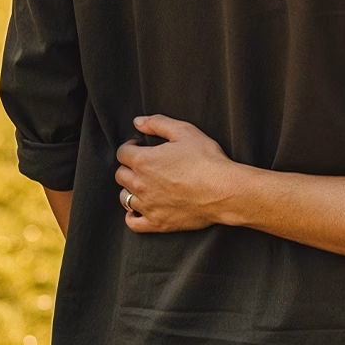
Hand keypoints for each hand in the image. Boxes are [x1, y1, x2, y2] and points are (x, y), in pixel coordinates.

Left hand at [114, 115, 244, 232]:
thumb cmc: (206, 160)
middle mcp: (140, 184)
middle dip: (129, 167)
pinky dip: (132, 216)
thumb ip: (158, 123)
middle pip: (120, 175)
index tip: (140, 146)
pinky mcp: (157, 222)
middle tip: (144, 164)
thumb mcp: (185, 131)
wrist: (223, 190)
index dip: (130, 147)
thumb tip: (138, 122)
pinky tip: (139, 209)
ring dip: (130, 189)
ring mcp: (147, 205)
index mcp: (144, 161)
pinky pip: (133, 222)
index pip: (122, 153)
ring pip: (124, 197)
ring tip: (144, 184)